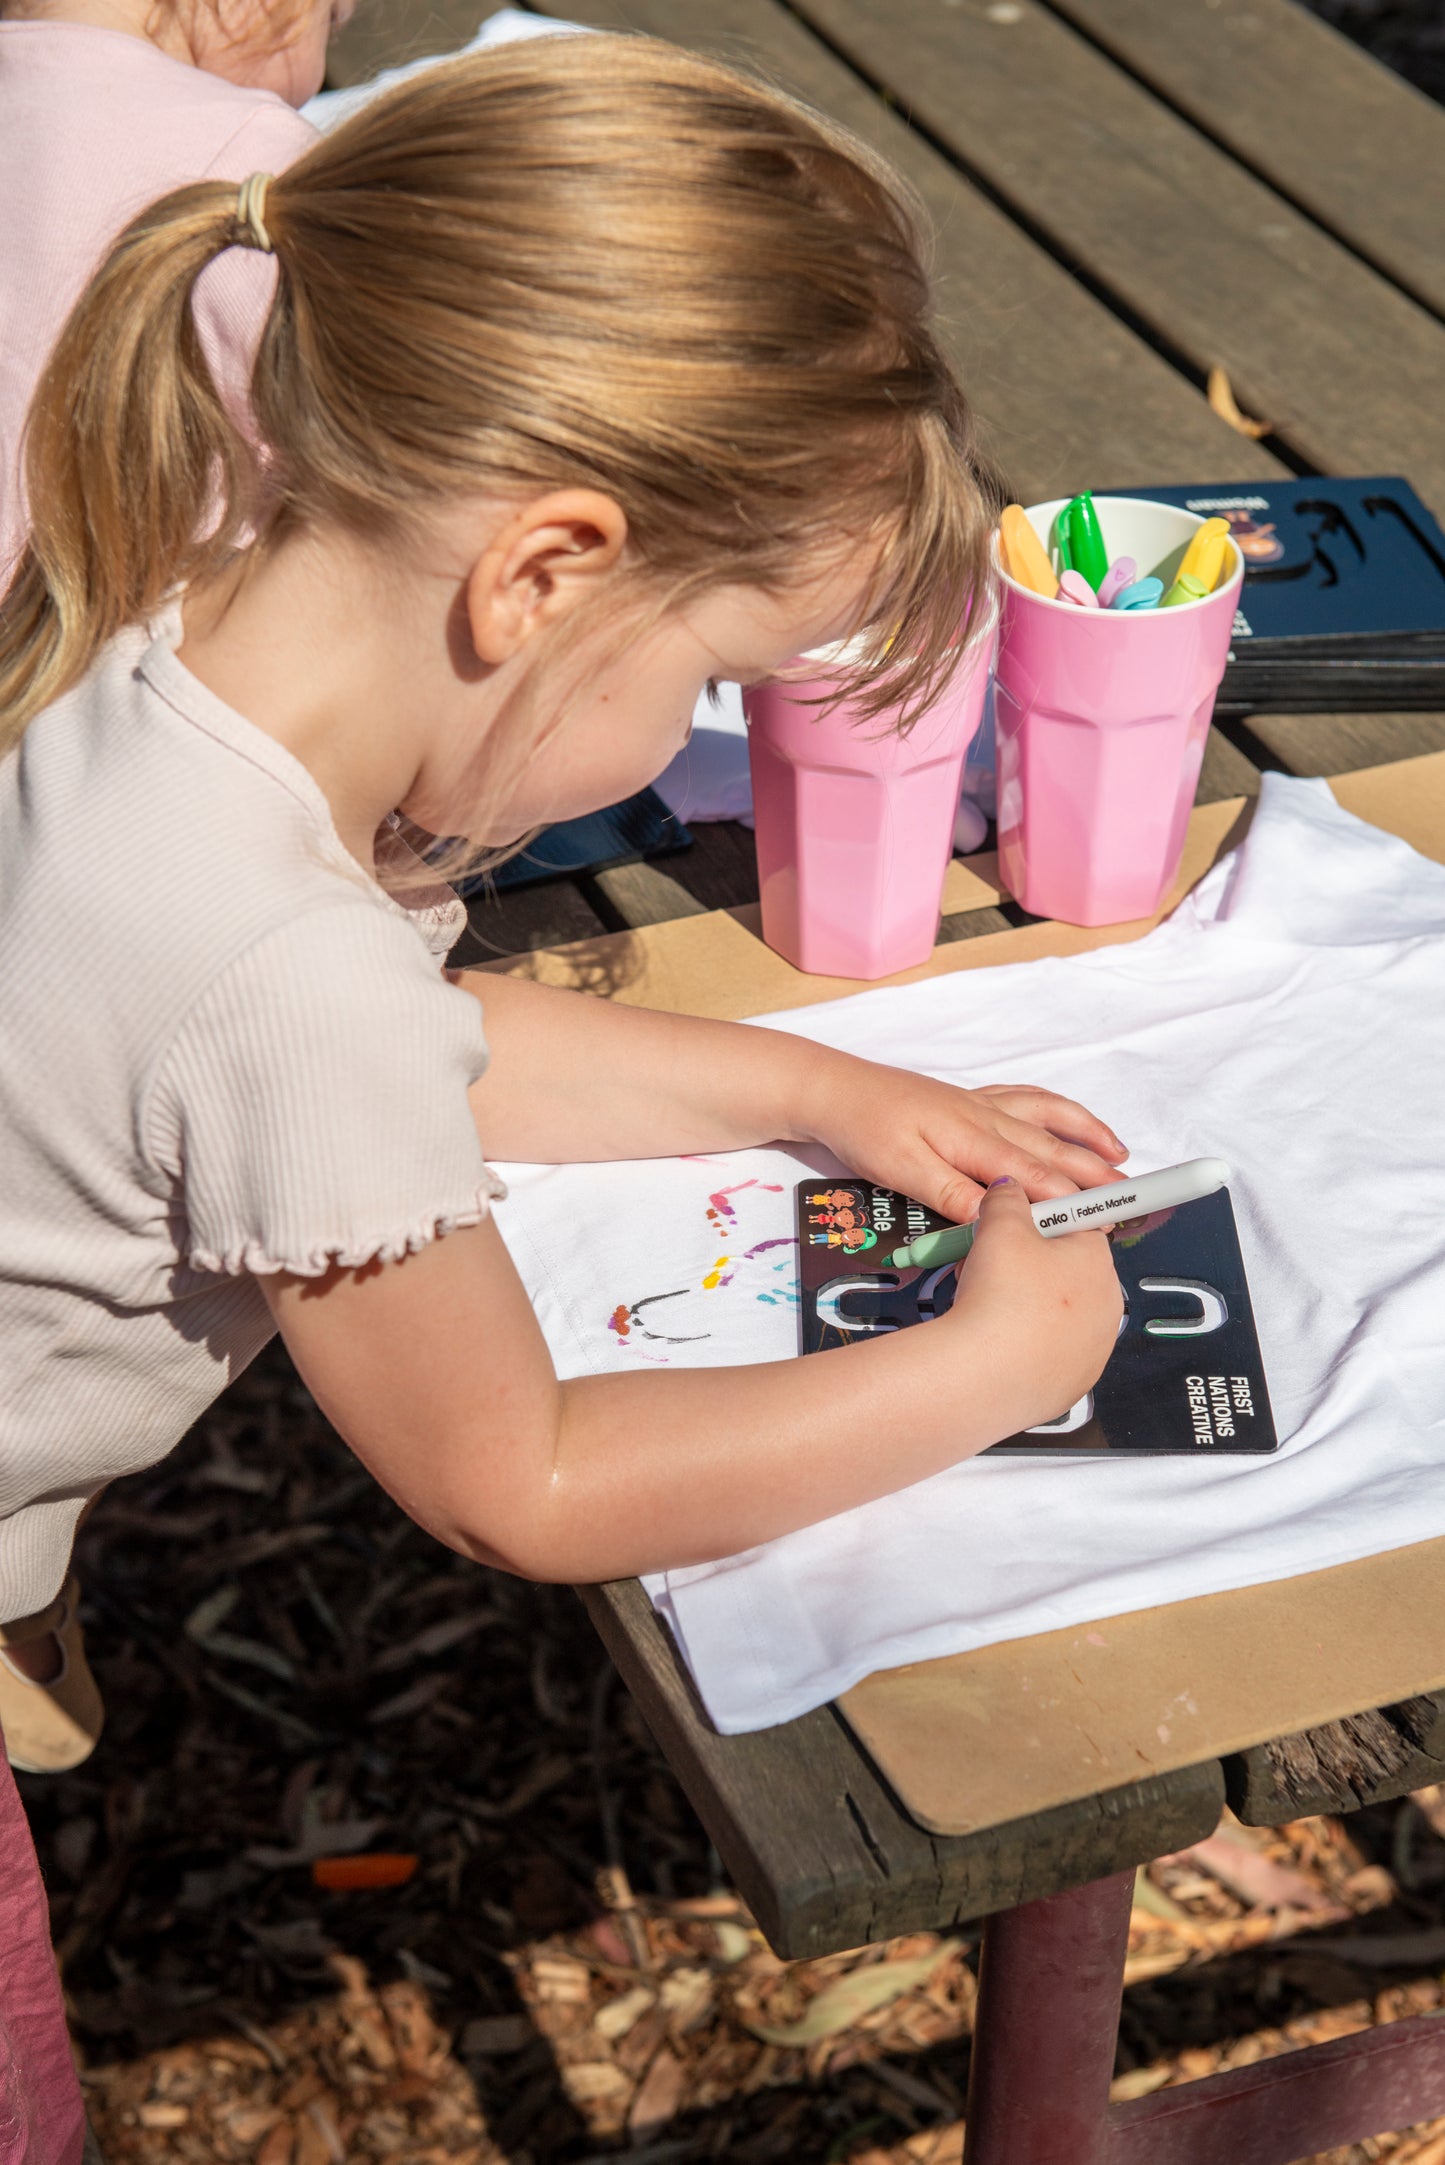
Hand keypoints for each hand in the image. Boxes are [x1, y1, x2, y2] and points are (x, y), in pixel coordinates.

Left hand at [800, 1051, 1127, 1221]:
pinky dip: (1055, 1110)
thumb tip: (998, 1219)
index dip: (1076, 1200)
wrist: (833, 1090)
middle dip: (1096, 1174)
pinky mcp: (969, 1102)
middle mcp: (987, 1119)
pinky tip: (1065, 1121)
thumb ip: (951, 1195)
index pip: (1037, 1176)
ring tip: (1119, 1155)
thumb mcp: (901, 1170)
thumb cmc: (864, 1130)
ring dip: (1086, 1136)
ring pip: (1047, 1120)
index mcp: (974, 1140)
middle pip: (1053, 1150)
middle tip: (1135, 1200)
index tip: (1109, 1221)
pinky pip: (1027, 1101)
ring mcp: (980, 1107)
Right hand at [948, 1177, 1121, 1427]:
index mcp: (1098, 1259)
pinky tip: (996, 1341)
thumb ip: (1007, 1198)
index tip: (1011, 1228)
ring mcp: (1095, 1348)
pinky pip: (1050, 1351)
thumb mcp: (998, 1226)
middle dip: (1028, 1264)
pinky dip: (1027, 1343)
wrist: (986, 1376)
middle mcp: (1108, 1303)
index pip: (1077, 1223)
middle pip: (1066, 1269)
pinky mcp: (1074, 1382)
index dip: (1039, 1222)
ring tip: (985, 1305)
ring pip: (1057, 1312)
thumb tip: (1010, 1189)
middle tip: (990, 1265)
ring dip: (1026, 1304)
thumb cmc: (1001, 1297)